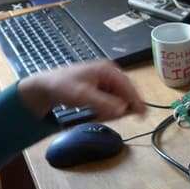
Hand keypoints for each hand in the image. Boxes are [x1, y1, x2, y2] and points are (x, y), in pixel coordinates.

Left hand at [17, 60, 147, 121]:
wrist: (46, 86)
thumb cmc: (63, 86)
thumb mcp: (83, 96)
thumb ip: (104, 103)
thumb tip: (123, 110)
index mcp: (108, 70)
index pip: (128, 86)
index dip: (137, 101)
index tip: (143, 115)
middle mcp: (110, 72)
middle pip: (125, 93)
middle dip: (119, 107)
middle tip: (107, 118)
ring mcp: (105, 79)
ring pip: (119, 98)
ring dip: (111, 109)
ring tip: (97, 115)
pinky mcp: (101, 87)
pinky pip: (111, 100)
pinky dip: (106, 108)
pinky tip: (96, 112)